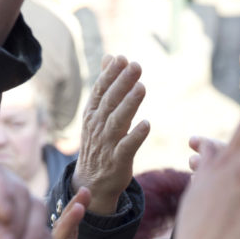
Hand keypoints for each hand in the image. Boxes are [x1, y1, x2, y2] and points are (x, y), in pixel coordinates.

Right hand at [71, 55, 149, 214]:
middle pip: (110, 102)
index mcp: (92, 114)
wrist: (92, 182)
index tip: (122, 58)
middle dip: (122, 83)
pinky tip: (146, 124)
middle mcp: (97, 127)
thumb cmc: (99, 142)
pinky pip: (127, 147)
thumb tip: (110, 56)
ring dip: (129, 105)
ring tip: (141, 88)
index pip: (100, 91)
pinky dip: (136, 136)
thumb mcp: (97, 113)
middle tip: (135, 66)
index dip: (110, 74)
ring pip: (117, 122)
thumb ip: (106, 85)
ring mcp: (107, 144)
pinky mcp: (118, 162)